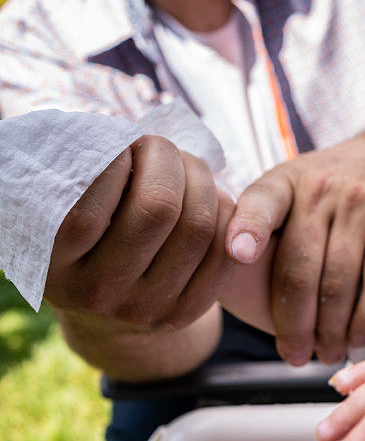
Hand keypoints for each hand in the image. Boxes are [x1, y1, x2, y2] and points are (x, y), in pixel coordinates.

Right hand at [46, 135, 235, 333]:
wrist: (108, 309)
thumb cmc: (88, 236)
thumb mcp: (68, 212)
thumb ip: (86, 179)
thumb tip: (122, 136)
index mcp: (55, 264)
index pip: (90, 206)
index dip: (117, 159)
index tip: (123, 145)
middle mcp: (99, 292)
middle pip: (159, 206)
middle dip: (167, 159)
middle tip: (160, 147)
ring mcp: (145, 309)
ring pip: (198, 224)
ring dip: (200, 179)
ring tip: (186, 165)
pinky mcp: (185, 313)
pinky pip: (223, 248)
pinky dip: (223, 210)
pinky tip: (207, 198)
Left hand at [225, 134, 364, 364]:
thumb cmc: (331, 185)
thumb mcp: (291, 187)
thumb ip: (261, 225)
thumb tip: (224, 287)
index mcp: (284, 182)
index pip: (260, 203)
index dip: (247, 228)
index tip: (237, 255)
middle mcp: (321, 188)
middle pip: (300, 268)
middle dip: (293, 324)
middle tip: (293, 355)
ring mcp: (361, 202)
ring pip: (340, 282)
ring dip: (331, 330)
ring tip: (326, 353)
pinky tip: (358, 337)